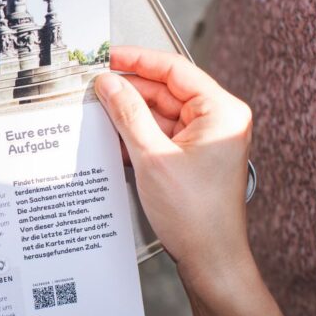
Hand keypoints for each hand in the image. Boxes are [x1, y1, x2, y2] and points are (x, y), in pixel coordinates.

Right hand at [94, 47, 252, 291]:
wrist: (211, 259)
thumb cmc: (194, 213)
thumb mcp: (152, 157)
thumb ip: (127, 114)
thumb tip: (108, 82)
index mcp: (221, 111)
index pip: (175, 70)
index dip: (138, 60)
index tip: (108, 56)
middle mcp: (218, 120)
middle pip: (165, 91)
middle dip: (129, 91)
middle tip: (94, 88)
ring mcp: (206, 139)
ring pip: (160, 113)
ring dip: (130, 115)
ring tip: (97, 112)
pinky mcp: (193, 157)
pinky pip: (161, 134)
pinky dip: (137, 135)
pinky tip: (112, 137)